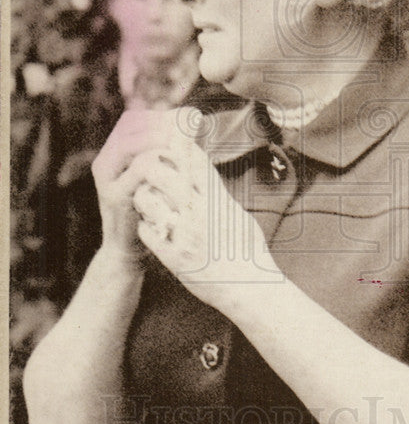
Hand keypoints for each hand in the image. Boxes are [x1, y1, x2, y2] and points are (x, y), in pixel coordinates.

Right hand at [91, 108, 186, 263]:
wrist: (128, 252)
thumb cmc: (149, 212)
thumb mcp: (155, 179)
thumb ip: (165, 154)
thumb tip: (191, 124)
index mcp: (112, 155)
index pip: (133, 120)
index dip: (160, 115)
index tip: (188, 117)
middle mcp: (104, 163)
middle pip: (132, 127)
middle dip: (163, 124)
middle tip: (190, 128)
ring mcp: (106, 180)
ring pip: (134, 145)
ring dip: (163, 141)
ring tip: (188, 145)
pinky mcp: (115, 196)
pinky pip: (141, 168)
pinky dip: (164, 163)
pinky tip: (182, 167)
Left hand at [131, 136, 280, 308]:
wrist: (249, 287)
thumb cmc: (248, 251)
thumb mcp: (237, 215)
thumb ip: (218, 195)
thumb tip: (207, 176)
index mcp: (217, 200)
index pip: (194, 162)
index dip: (179, 144)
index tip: (169, 136)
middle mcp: (200, 213)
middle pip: (163, 174)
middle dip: (151, 166)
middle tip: (146, 168)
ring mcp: (184, 234)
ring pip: (147, 200)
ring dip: (143, 197)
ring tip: (145, 200)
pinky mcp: (173, 256)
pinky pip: (146, 231)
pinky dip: (145, 226)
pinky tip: (150, 227)